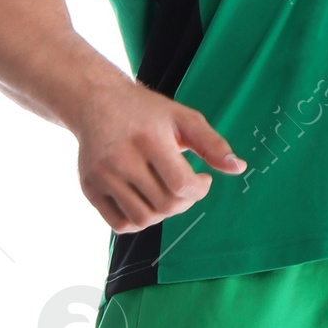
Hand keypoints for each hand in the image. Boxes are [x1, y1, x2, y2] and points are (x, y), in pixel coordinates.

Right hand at [75, 76, 245, 230]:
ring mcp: (101, 176)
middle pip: (165, 205)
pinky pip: (120, 224)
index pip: (181, 185)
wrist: (96, 102)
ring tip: (164, 193)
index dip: (200, 190)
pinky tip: (144, 200)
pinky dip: (138, 221)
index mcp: (149, 139)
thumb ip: (212, 144)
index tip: (202, 179)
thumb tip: (239, 168)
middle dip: (184, 202)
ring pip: (143, 219)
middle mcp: (121, 158)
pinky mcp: (89, 188)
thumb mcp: (183, 118)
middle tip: (184, 187)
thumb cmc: (146, 112)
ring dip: (162, 214)